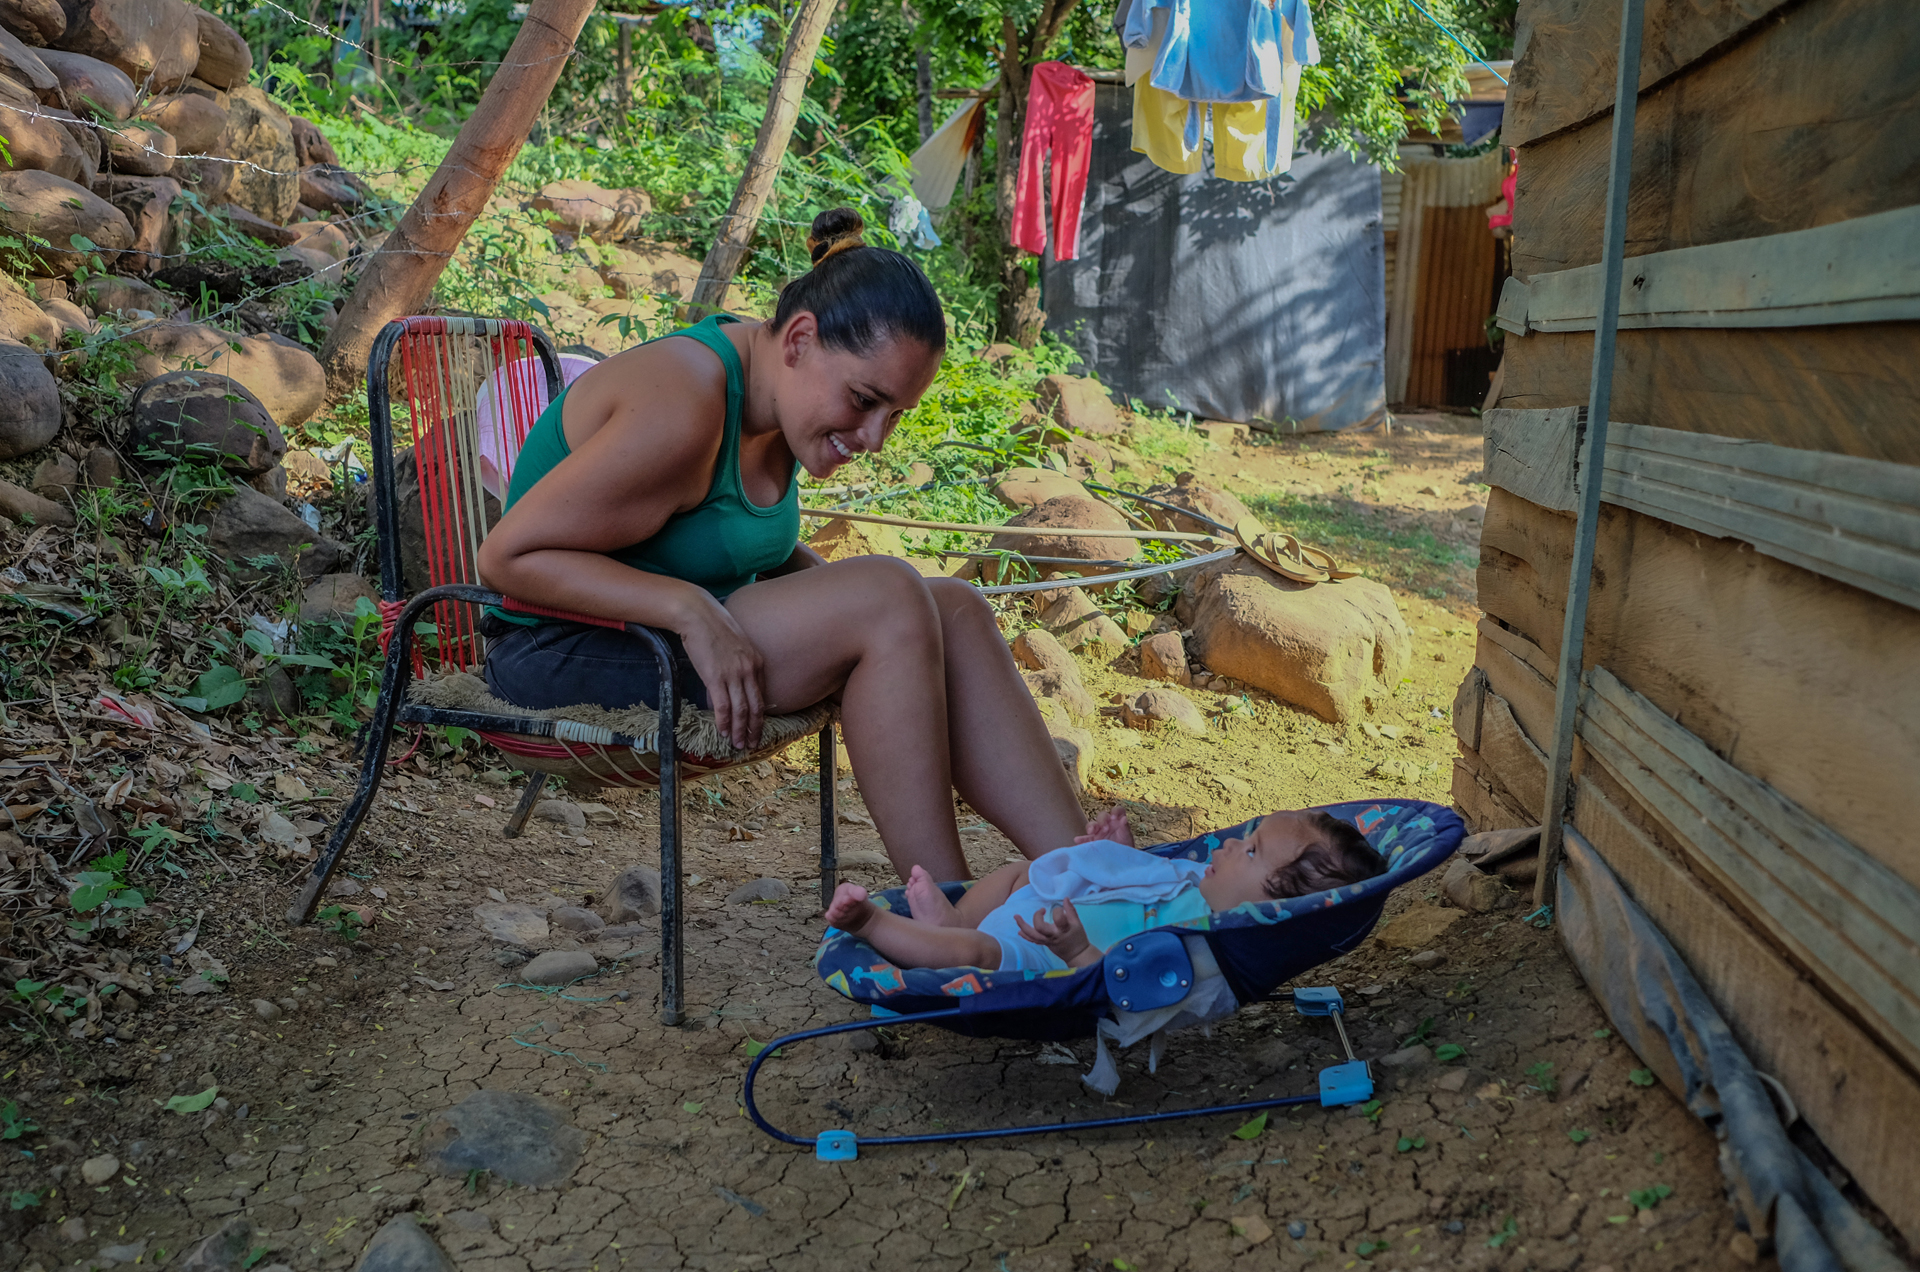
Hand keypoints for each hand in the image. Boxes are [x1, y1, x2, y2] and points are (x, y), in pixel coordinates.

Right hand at [677, 599, 765, 748]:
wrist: (698, 615)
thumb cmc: (714, 627)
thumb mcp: (736, 645)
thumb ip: (739, 665)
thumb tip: (733, 683)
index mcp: (757, 662)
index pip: (761, 695)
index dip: (760, 715)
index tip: (757, 727)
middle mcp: (749, 670)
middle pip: (755, 707)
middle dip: (754, 729)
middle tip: (752, 744)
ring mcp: (733, 674)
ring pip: (741, 711)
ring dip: (739, 731)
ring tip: (737, 744)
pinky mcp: (716, 677)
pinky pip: (723, 707)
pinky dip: (724, 722)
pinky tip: (722, 732)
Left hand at [1012, 899, 1097, 967]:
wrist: (1076, 954)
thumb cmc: (1078, 937)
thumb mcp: (1078, 923)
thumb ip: (1071, 910)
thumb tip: (1065, 898)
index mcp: (1063, 930)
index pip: (1058, 919)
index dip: (1058, 911)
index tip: (1060, 908)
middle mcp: (1053, 936)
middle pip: (1040, 928)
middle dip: (1037, 917)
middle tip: (1041, 910)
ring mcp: (1047, 941)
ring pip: (1032, 935)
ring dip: (1023, 926)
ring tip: (1016, 916)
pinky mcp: (1044, 944)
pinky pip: (1032, 940)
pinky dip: (1025, 935)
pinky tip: (1019, 931)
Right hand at [1075, 804, 1134, 847]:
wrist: (1121, 862)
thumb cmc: (1126, 848)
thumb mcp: (1127, 838)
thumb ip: (1125, 828)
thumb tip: (1124, 818)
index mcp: (1117, 821)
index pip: (1116, 811)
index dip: (1115, 811)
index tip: (1114, 817)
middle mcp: (1107, 824)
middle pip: (1102, 816)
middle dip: (1102, 820)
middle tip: (1104, 829)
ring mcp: (1099, 833)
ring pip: (1092, 825)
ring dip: (1091, 827)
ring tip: (1090, 832)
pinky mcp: (1092, 842)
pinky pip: (1085, 839)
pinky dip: (1081, 839)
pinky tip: (1078, 841)